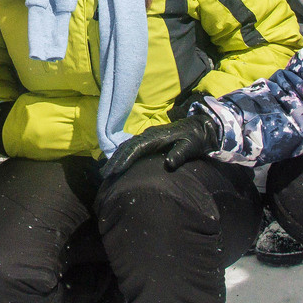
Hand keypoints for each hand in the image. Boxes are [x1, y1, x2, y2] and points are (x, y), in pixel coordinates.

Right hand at [99, 113, 218, 185]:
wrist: (199, 128)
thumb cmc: (195, 139)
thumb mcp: (191, 146)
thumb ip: (180, 154)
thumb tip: (169, 164)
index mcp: (156, 136)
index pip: (136, 148)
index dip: (125, 159)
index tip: (115, 171)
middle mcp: (148, 135)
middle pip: (127, 147)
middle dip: (114, 161)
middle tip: (104, 175)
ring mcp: (147, 136)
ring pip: (126, 146)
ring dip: (115, 158)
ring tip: (106, 173)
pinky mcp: (148, 140)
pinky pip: (131, 147)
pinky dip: (121, 155)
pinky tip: (116, 164)